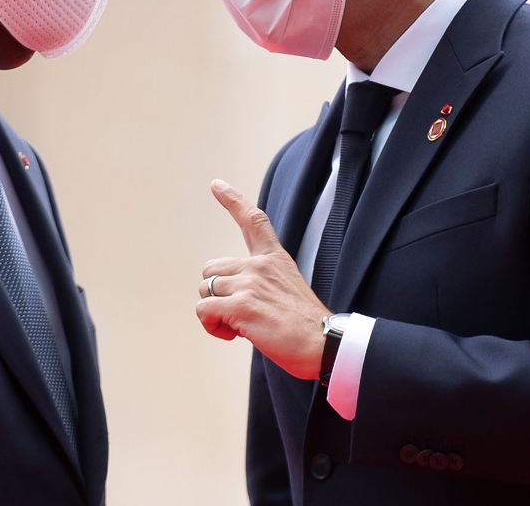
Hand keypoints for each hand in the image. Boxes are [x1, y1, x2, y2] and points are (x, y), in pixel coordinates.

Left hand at [196, 179, 330, 379]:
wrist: (325, 344)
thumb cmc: (306, 326)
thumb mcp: (288, 289)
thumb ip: (261, 283)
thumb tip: (232, 298)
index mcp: (274, 259)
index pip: (253, 220)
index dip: (233, 200)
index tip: (216, 184)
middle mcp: (259, 265)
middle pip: (210, 269)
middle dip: (215, 294)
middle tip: (237, 315)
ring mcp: (250, 283)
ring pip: (204, 290)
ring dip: (214, 313)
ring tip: (239, 327)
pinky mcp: (241, 305)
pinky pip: (204, 309)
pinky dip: (211, 325)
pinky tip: (234, 335)